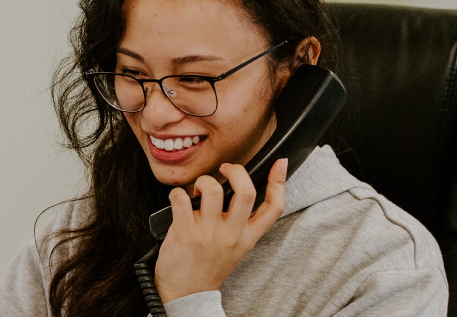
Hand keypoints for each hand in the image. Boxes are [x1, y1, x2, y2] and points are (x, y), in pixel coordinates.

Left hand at [153, 158, 287, 302]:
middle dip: (237, 170)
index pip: (274, 208)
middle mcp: (231, 233)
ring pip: (212, 189)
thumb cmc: (208, 267)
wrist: (186, 293)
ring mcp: (208, 233)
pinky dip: (177, 193)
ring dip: (203, 181)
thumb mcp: (236, 248)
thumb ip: (242, 223)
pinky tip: (179, 200)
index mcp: (247, 237)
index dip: (279, 182)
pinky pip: (181, 199)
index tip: (279, 164)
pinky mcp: (184, 232)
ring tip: (199, 190)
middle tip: (226, 169)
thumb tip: (242, 192)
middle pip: (246, 191)